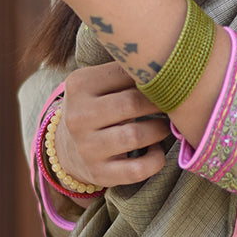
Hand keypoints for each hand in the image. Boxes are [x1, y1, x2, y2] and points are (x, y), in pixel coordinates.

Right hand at [57, 63, 171, 188]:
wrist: (66, 150)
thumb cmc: (96, 108)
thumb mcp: (97, 83)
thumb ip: (125, 71)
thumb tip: (169, 64)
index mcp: (79, 85)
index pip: (125, 72)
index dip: (152, 76)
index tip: (166, 79)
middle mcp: (78, 116)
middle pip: (132, 103)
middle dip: (159, 103)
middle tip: (170, 104)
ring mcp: (87, 147)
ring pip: (135, 136)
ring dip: (159, 130)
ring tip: (163, 126)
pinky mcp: (99, 173)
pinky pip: (138, 169)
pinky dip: (155, 160)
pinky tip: (155, 151)